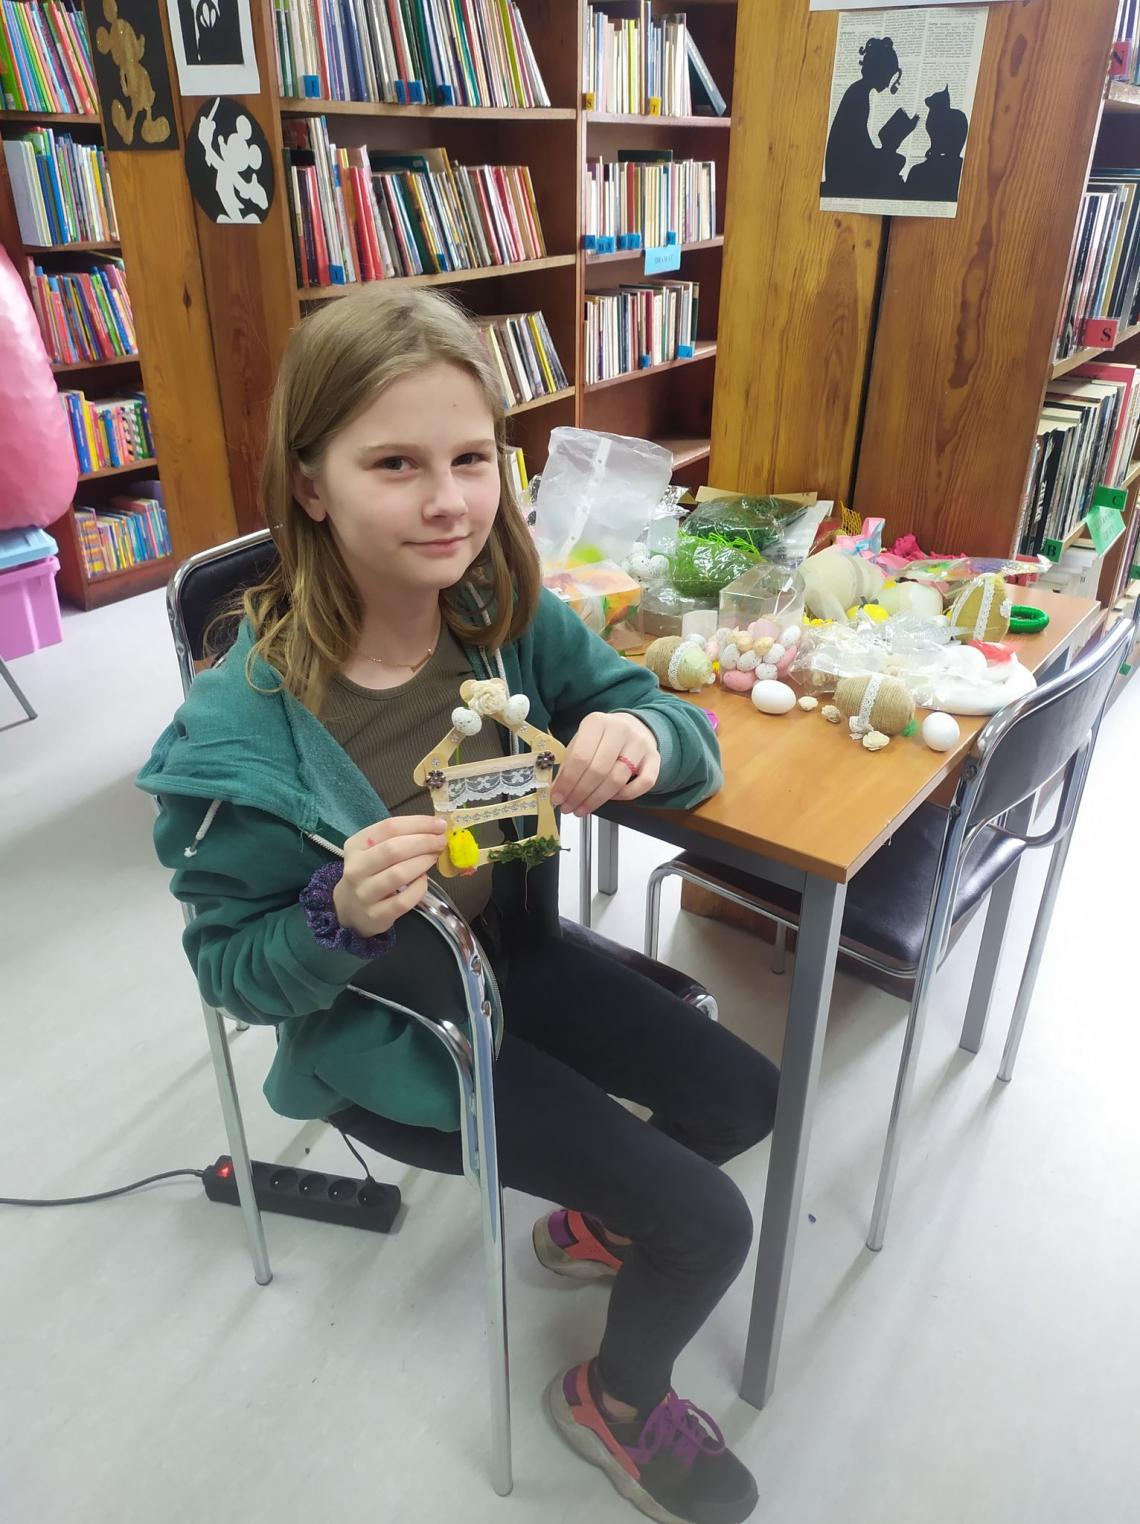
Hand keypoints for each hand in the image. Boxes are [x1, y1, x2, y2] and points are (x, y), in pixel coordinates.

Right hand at [333, 816, 447, 936]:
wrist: (351, 909)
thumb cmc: (370, 872)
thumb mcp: (373, 850)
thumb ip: (399, 837)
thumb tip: (435, 828)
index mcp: (355, 845)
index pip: (389, 827)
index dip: (418, 823)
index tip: (440, 824)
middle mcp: (356, 868)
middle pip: (394, 849)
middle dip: (424, 842)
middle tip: (441, 841)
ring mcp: (364, 893)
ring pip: (399, 874)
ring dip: (423, 862)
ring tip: (434, 857)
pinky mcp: (376, 915)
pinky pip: (404, 900)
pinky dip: (419, 888)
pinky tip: (423, 881)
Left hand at [551, 713, 659, 817]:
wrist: (634, 726)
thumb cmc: (603, 737)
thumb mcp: (582, 741)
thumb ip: (569, 762)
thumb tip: (558, 789)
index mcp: (597, 722)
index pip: (580, 757)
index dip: (567, 781)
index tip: (557, 798)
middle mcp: (620, 730)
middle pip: (598, 770)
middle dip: (580, 794)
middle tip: (568, 807)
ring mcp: (640, 744)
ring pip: (617, 780)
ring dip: (597, 800)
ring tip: (582, 808)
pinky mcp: (655, 758)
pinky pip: (643, 784)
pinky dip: (625, 796)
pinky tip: (610, 798)